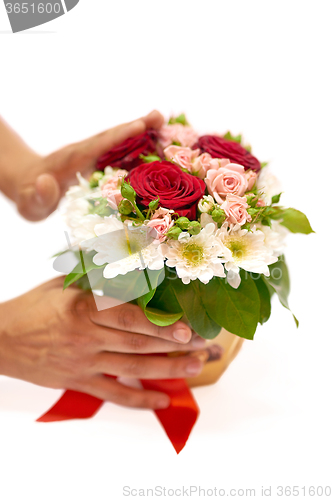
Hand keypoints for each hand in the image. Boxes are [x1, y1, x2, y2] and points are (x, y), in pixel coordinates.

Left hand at [0, 110, 163, 220]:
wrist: (29, 185)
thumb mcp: (32, 202)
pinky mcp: (97, 160)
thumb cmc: (32, 198)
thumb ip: (40, 195)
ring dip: (141, 131)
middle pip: (113, 136)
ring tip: (164, 123)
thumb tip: (46, 182)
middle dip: (136, 126)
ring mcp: (92, 154)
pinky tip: (156, 144)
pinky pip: (119, 151)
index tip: (139, 126)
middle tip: (161, 117)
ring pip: (119, 141)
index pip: (97, 146)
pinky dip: (137, 146)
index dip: (118, 136)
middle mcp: (85, 152)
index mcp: (72, 160)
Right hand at [0, 278, 204, 408]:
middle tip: (202, 345)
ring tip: (193, 368)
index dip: (159, 324)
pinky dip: (140, 400)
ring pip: (132, 369)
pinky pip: (114, 394)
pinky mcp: (79, 382)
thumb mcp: (59, 283)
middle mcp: (86, 337)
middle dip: (173, 345)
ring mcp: (83, 363)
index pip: (128, 317)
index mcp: (82, 307)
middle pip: (138, 343)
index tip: (186, 328)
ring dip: (166, 370)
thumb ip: (91, 271)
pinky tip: (162, 401)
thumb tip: (118, 249)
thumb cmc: (31, 308)